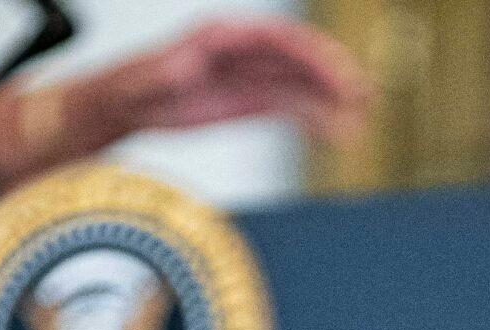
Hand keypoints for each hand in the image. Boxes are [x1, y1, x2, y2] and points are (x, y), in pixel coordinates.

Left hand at [89, 18, 370, 143]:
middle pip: (298, 58)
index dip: (308, 53)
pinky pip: (290, 107)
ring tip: (358, 124)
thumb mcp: (142, 78)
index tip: (333, 73)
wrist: (125, 102)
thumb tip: (184, 65)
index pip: (276, 38)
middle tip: (364, 96)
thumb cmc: (131, 85)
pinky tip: (336, 134)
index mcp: (222, 35)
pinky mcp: (251, 100)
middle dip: (332, 76)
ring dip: (331, 103)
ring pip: (300, 85)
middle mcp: (244, 51)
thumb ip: (165, 70)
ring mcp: (251, 76)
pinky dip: (315, 119)